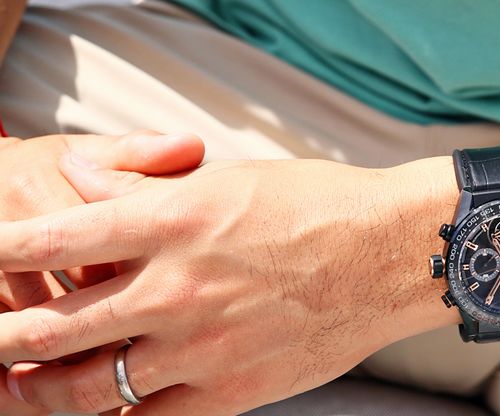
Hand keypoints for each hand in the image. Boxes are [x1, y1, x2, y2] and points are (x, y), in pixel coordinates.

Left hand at [0, 148, 427, 415]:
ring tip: (10, 388)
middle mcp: (176, 289)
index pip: (60, 236)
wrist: (388, 253)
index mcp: (175, 222)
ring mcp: (199, 350)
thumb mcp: (223, 179)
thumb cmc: (310, 202)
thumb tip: (78, 182)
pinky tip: (91, 415)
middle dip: (1, 339)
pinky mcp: (225, 395)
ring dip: (37, 393)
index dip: (5, 244)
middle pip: (56, 329)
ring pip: (89, 389)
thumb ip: (143, 189)